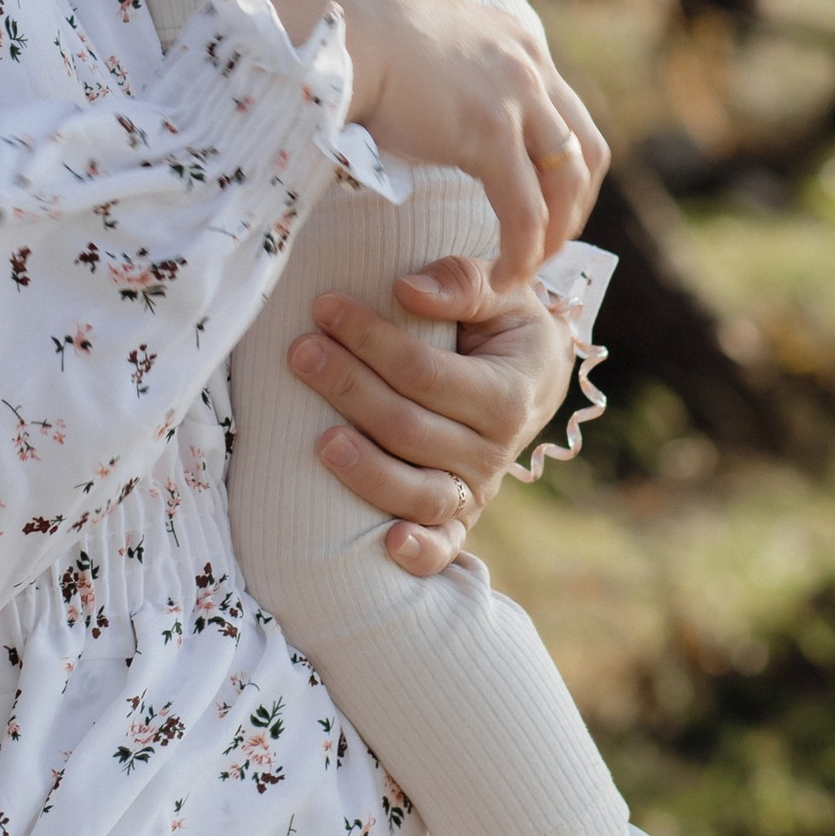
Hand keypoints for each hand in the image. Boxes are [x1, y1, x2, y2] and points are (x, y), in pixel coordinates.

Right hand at [260, 0, 606, 281]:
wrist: (339, 24)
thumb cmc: (358, 39)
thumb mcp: (427, 50)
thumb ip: (449, 82)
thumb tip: (431, 117)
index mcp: (517, 44)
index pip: (567, 115)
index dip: (564, 170)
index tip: (545, 207)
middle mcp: (530, 65)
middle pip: (586, 150)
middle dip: (574, 207)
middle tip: (547, 246)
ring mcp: (517, 94)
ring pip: (566, 182)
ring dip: (555, 234)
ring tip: (526, 268)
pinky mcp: (491, 129)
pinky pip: (525, 209)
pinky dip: (521, 250)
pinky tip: (502, 276)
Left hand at [289, 256, 576, 573]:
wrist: (534, 376)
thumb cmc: (502, 326)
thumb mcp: (500, 293)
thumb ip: (463, 282)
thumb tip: (405, 289)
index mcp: (507, 393)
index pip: (427, 373)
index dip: (373, 340)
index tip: (325, 307)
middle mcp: (495, 451)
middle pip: (409, 428)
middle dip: (349, 388)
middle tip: (300, 351)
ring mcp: (475, 490)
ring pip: (416, 492)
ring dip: (366, 470)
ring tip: (319, 440)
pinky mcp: (459, 518)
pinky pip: (443, 546)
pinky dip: (420, 553)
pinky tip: (386, 544)